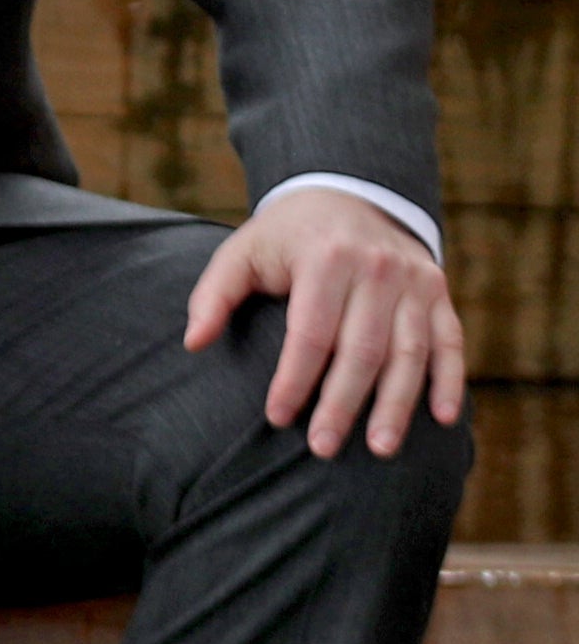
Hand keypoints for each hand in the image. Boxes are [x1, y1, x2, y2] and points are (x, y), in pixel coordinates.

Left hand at [185, 187, 465, 459]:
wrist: (348, 194)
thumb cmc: (286, 238)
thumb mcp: (242, 252)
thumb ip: (214, 295)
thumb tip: (194, 343)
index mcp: (326, 256)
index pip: (311, 331)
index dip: (294, 378)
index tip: (276, 417)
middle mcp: (377, 266)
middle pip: (361, 348)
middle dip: (342, 403)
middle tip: (322, 449)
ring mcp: (414, 280)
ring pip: (408, 352)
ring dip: (396, 404)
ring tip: (380, 449)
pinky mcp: (437, 292)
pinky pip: (450, 341)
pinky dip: (450, 380)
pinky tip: (443, 419)